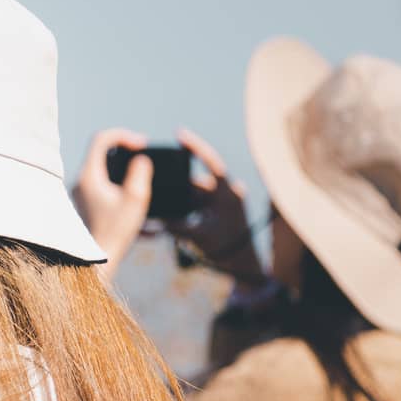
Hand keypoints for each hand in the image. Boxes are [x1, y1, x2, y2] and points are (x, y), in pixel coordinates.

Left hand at [71, 128, 152, 280]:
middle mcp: (80, 182)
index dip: (124, 135)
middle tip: (143, 158)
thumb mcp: (135, 199)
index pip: (102, 138)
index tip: (141, 144)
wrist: (94, 262)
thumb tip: (141, 160)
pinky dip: (119, 187)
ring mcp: (80, 194)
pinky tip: (136, 202)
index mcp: (89, 176)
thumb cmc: (114, 233)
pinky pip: (103, 187)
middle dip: (125, 151)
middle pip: (101, 153)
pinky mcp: (85, 206)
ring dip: (124, 171)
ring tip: (142, 181)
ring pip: (103, 170)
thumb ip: (140, 174)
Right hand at [169, 128, 266, 287]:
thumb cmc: (227, 249)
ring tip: (165, 208)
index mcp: (228, 192)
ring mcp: (223, 202)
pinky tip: (172, 216)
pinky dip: (186, 208)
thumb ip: (177, 226)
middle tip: (159, 189)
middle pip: (196, 182)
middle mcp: (227, 193)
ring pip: (195, 194)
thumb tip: (156, 219)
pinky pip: (197, 204)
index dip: (194, 147)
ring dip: (181, 201)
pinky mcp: (218, 211)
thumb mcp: (200, 235)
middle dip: (178, 188)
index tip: (178, 134)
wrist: (244, 265)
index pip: (211, 162)